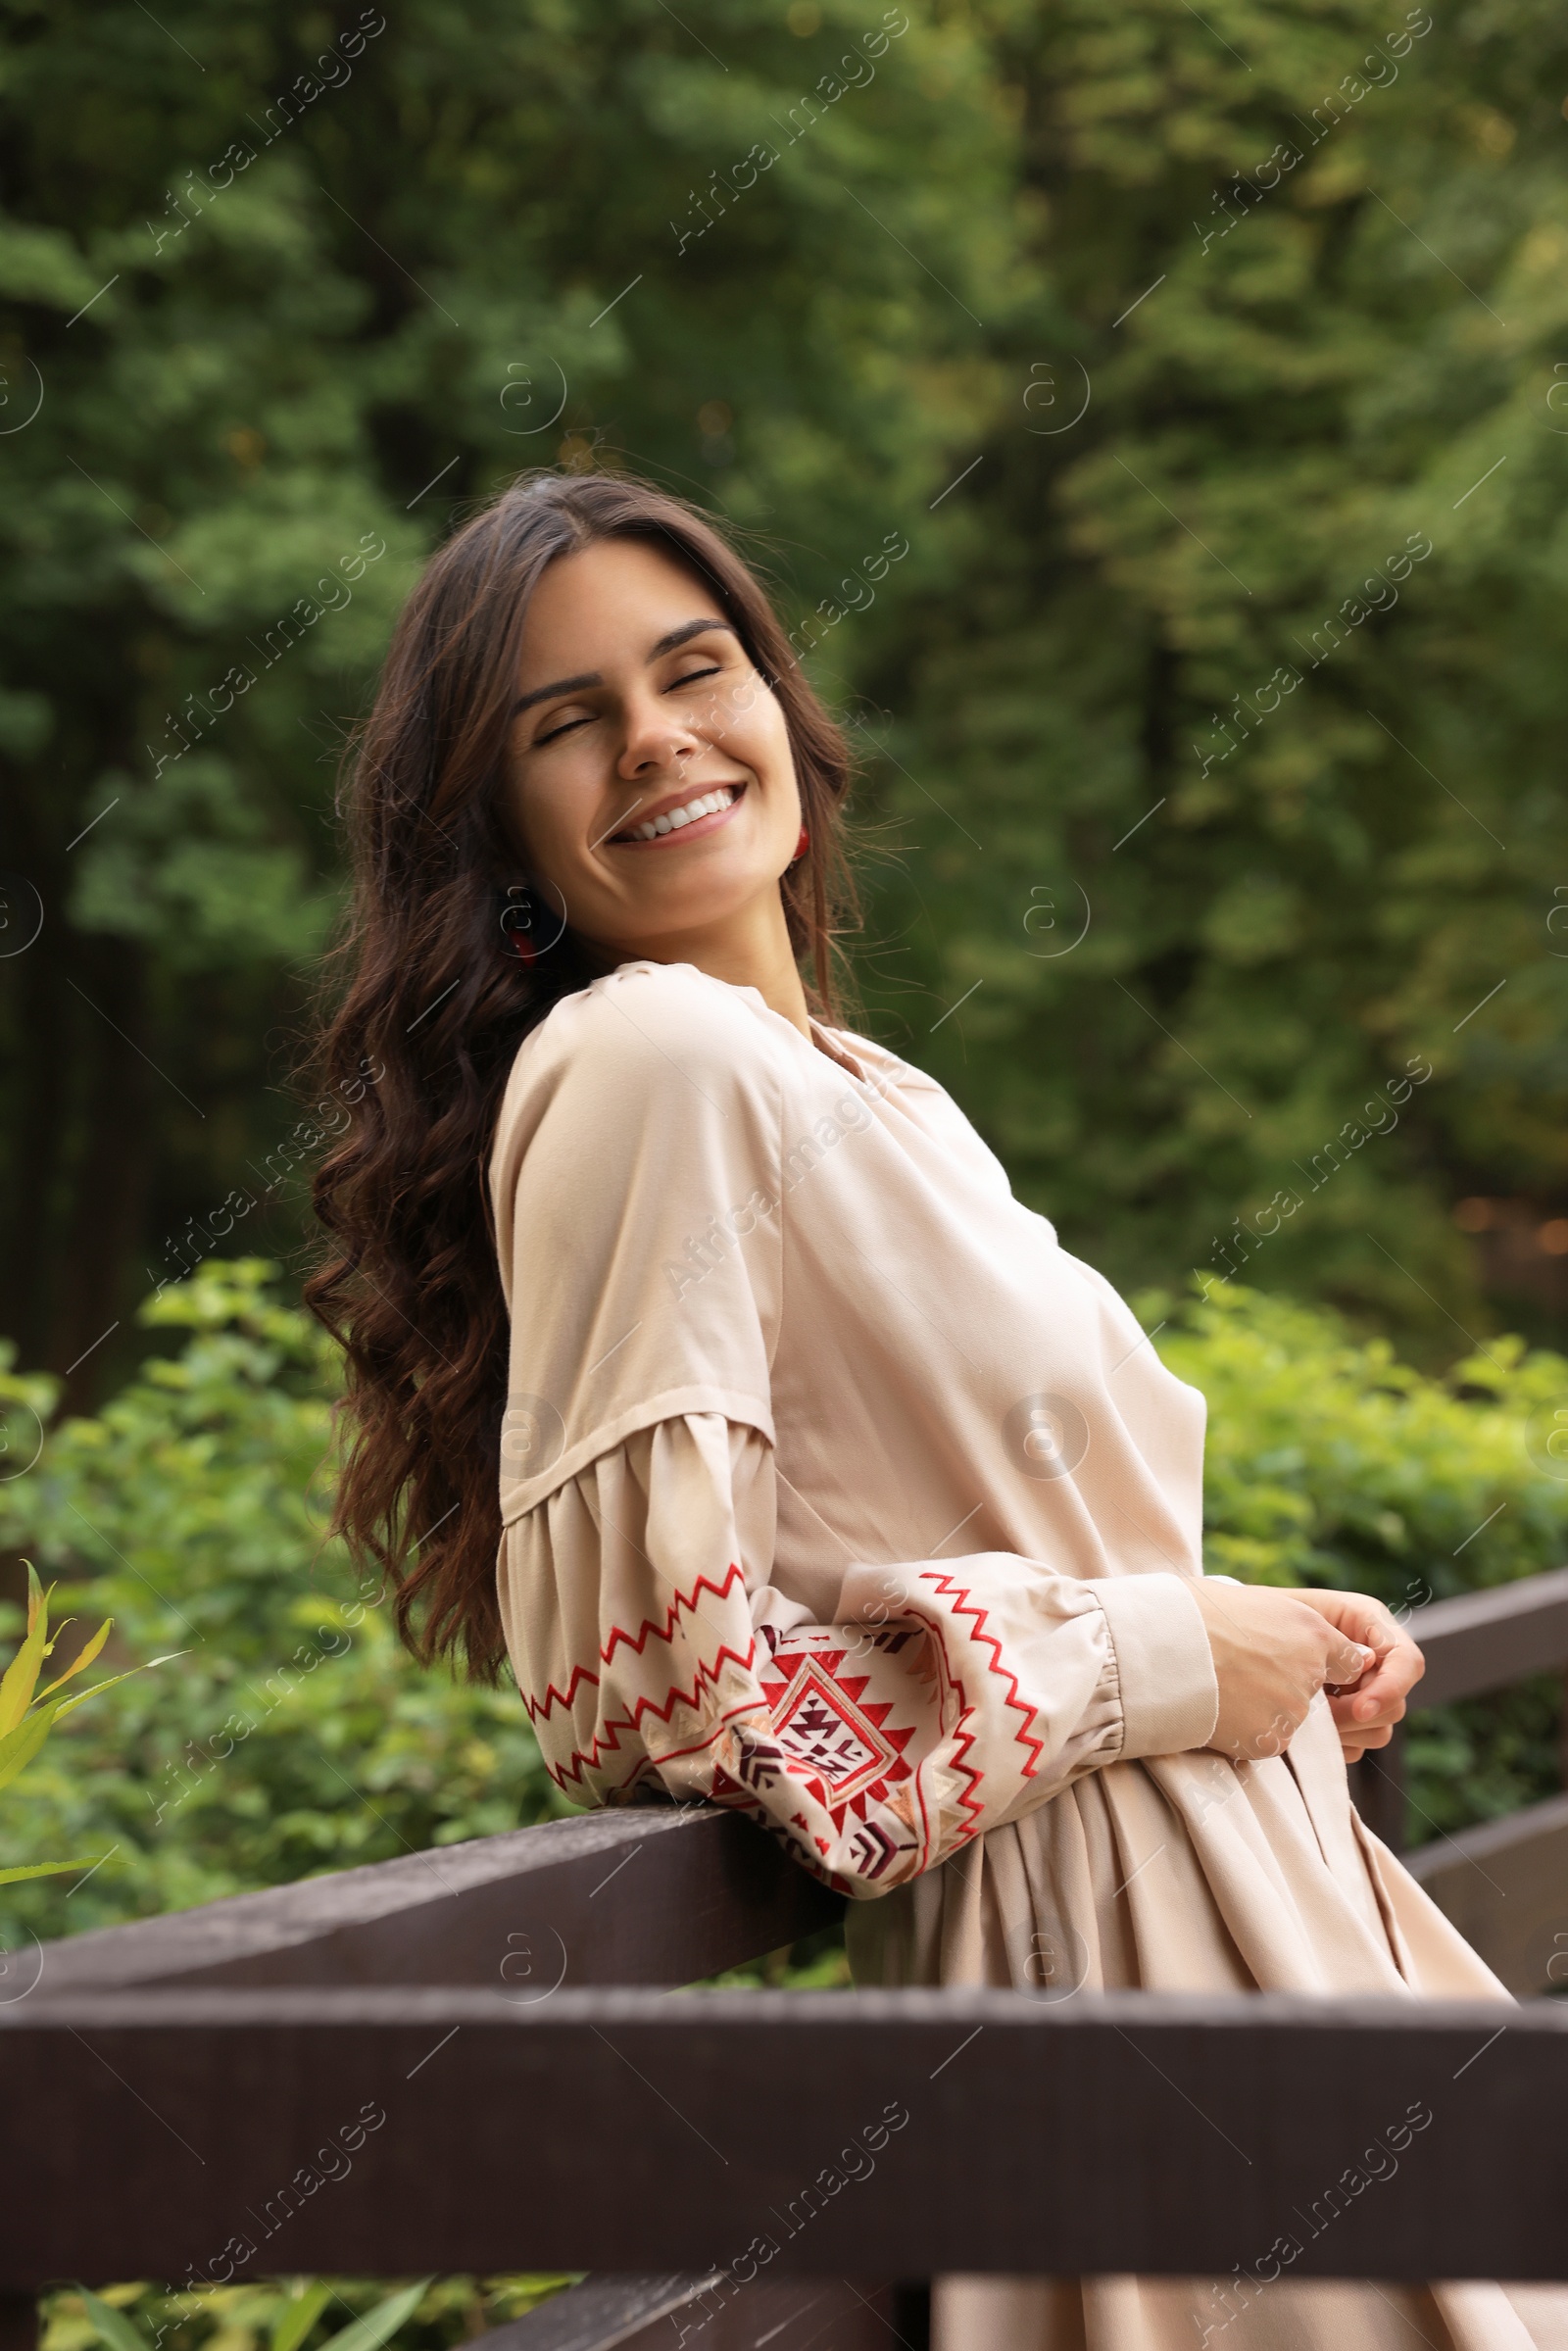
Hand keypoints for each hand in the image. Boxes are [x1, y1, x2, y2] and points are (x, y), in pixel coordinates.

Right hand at [1190, 1580, 1376, 1763]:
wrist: (1161, 1647)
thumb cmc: (1195, 1613)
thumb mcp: (1254, 1601)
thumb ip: (1293, 1624)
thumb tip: (1308, 1636)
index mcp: (1313, 1632)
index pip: (1347, 1662)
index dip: (1319, 1665)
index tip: (1290, 1664)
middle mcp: (1311, 1673)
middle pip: (1313, 1693)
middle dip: (1283, 1689)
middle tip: (1241, 1674)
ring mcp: (1293, 1710)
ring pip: (1287, 1718)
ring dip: (1262, 1711)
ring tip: (1222, 1689)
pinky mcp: (1271, 1740)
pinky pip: (1266, 1742)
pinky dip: (1245, 1732)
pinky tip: (1218, 1710)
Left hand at [1286, 1586, 1424, 1763]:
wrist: (1243, 1634)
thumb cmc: (1271, 1616)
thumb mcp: (1302, 1615)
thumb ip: (1334, 1640)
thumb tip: (1364, 1663)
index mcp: (1372, 1626)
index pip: (1408, 1662)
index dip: (1390, 1688)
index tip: (1360, 1708)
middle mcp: (1377, 1662)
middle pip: (1396, 1705)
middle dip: (1358, 1716)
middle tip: (1320, 1712)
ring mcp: (1365, 1694)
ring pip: (1380, 1731)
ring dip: (1345, 1731)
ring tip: (1308, 1715)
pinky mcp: (1350, 1721)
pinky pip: (1357, 1747)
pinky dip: (1334, 1744)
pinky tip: (1308, 1728)